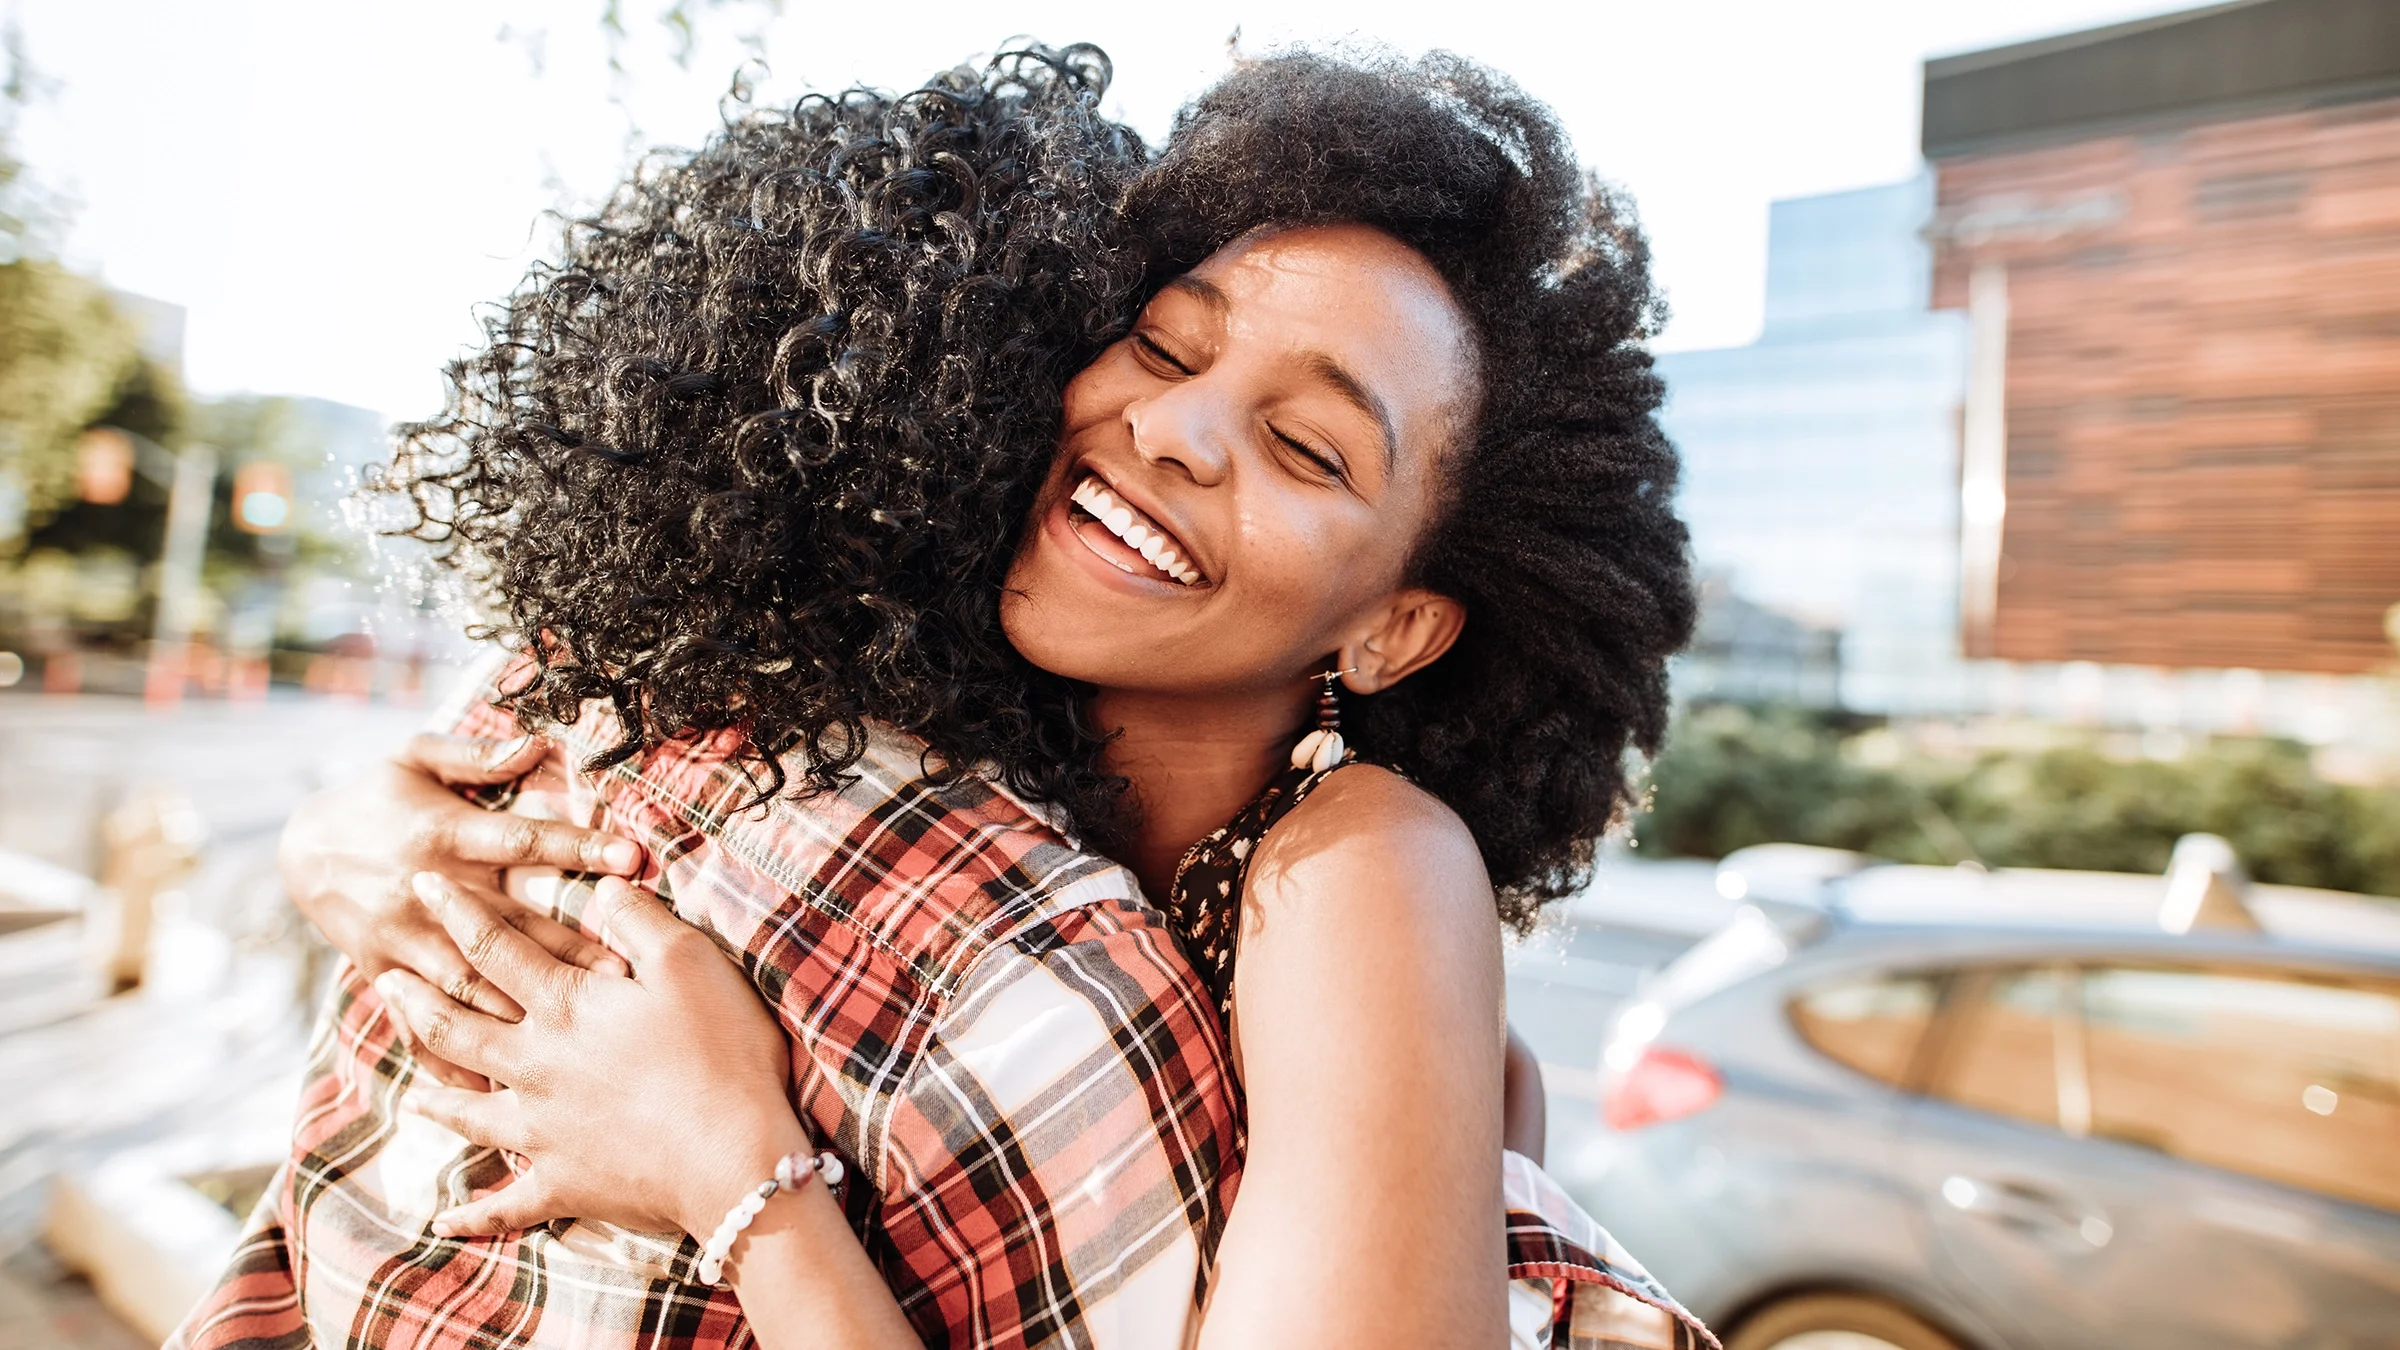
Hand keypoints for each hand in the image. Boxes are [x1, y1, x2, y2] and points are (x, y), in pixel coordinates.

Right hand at [281, 732, 642, 1086]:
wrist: (299, 849)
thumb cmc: (376, 798)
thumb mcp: (415, 756)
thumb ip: (475, 755)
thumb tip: (535, 742)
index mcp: (444, 835)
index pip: (522, 842)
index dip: (576, 847)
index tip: (630, 857)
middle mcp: (428, 894)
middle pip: (510, 925)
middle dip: (570, 947)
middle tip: (629, 971)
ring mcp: (405, 942)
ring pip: (474, 981)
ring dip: (527, 1006)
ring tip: (585, 1029)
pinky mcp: (387, 976)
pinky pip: (424, 1023)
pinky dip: (457, 1057)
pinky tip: (500, 1085)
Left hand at [376, 873, 806, 1240]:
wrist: (733, 1158)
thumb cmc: (720, 1053)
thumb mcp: (690, 964)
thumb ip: (638, 921)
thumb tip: (600, 888)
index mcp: (564, 1007)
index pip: (494, 948)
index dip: (458, 911)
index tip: (422, 885)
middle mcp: (535, 1067)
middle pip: (456, 1028)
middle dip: (416, 1000)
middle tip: (385, 979)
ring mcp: (542, 1132)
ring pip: (467, 1111)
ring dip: (434, 1097)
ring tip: (409, 1089)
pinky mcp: (563, 1185)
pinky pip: (504, 1205)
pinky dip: (472, 1215)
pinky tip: (444, 1221)